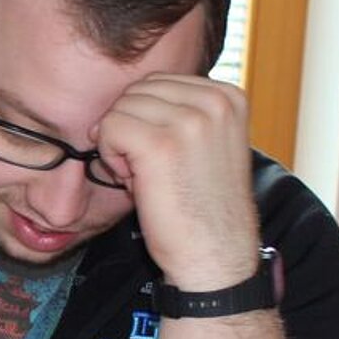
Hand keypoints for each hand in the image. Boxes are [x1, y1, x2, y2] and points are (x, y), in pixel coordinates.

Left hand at [92, 74, 258, 286]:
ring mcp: (190, 120)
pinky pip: (108, 128)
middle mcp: (215, 101)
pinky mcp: (160, 144)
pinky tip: (136, 183)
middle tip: (153, 171)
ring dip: (120, 145)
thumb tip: (119, 98)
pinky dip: (111, 158)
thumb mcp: (203, 143)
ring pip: (119, 109)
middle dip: (131, 129)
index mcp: (229, 96)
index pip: (156, 82)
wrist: (215, 255)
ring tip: (149, 177)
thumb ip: (176, 111)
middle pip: (136, 92)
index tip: (167, 157)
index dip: (146, 120)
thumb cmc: (201, 205)